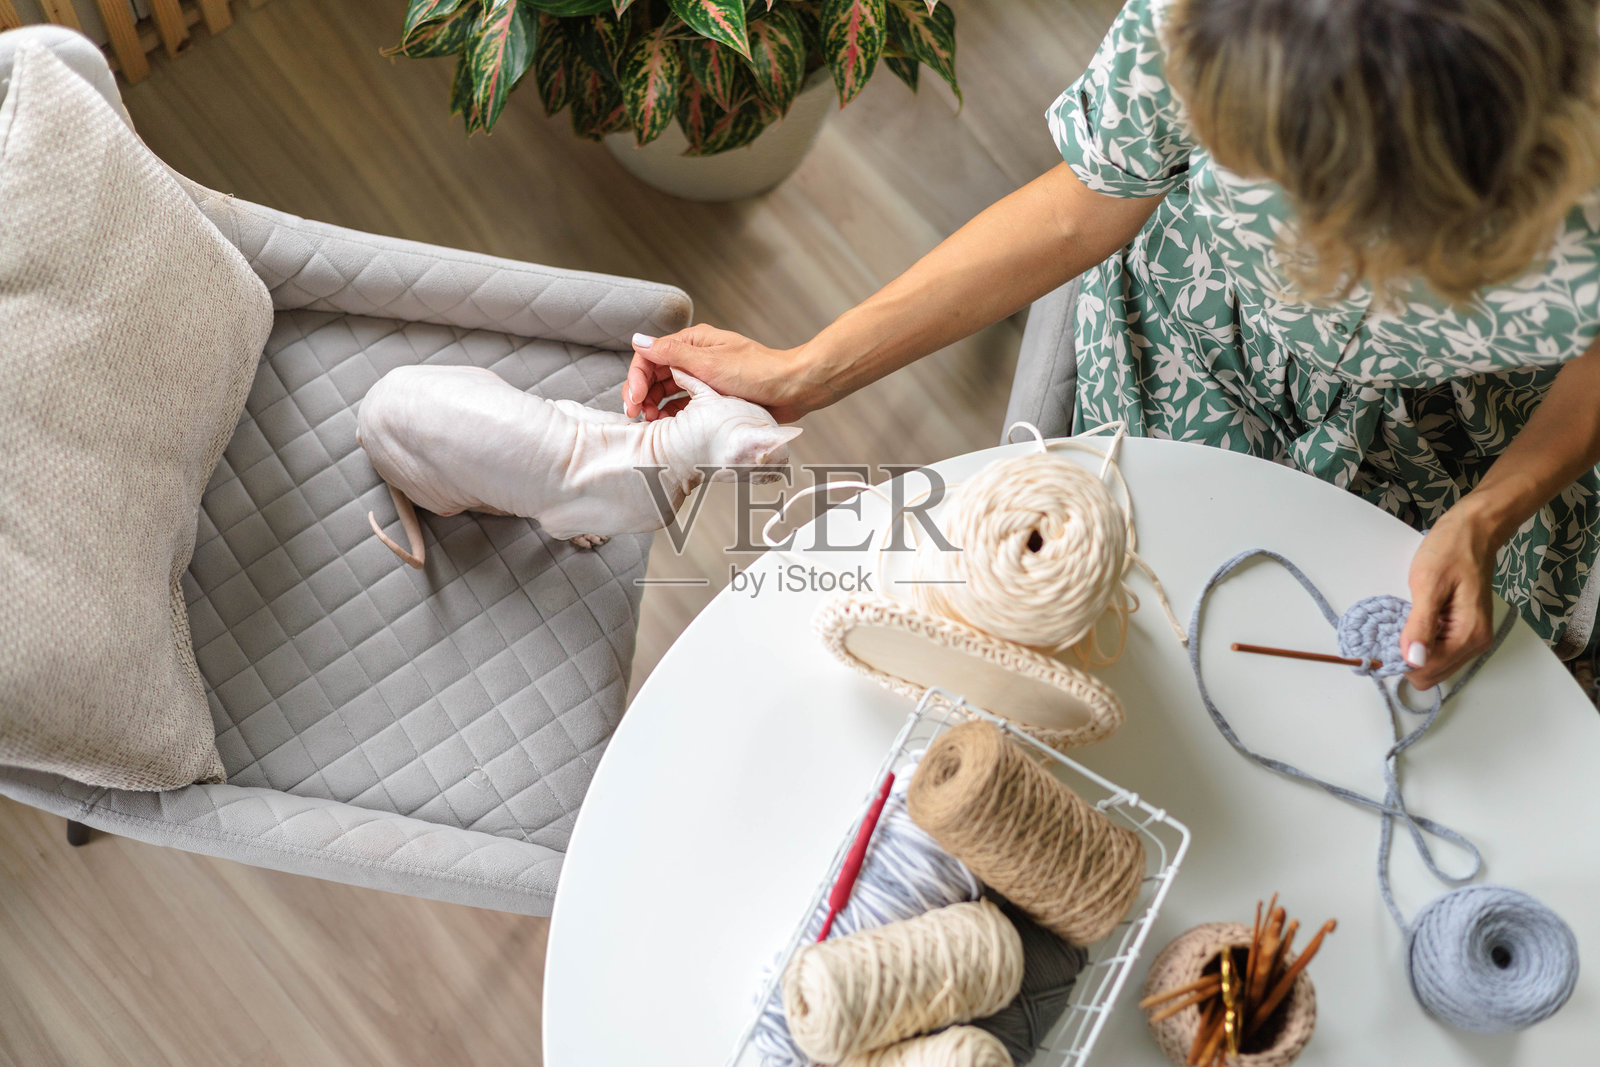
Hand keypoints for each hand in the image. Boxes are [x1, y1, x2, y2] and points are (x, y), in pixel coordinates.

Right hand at [623, 324, 824, 421]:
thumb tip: (638, 340)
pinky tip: (670, 424)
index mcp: (692, 342)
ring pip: (668, 390)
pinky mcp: (714, 395)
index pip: (651, 356)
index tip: (633, 400)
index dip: (637, 378)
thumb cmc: (757, 372)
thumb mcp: (709, 363)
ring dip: (656, 405)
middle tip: (637, 415)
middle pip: (656, 374)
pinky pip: (685, 403)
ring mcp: (705, 377)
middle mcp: (695, 357)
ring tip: (652, 422)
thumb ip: (672, 354)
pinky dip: (674, 413)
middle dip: (643, 394)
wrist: (792, 389)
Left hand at [1400, 507, 1498, 688]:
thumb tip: (1413, 659)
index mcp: (1469, 635)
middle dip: (1408, 658)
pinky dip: (1422, 642)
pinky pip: (1438, 650)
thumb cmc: (1450, 551)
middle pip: (1432, 674)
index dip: (1401, 660)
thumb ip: (1421, 624)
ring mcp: (1472, 638)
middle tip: (1392, 628)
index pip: (1428, 671)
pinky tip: (1414, 621)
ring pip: (1434, 665)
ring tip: (1405, 622)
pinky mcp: (1464, 630)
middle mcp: (1476, 644)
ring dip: (1414, 651)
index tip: (1382, 641)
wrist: (1473, 531)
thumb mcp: (1428, 584)